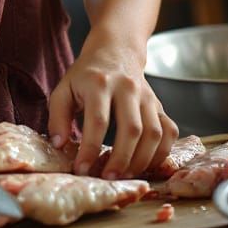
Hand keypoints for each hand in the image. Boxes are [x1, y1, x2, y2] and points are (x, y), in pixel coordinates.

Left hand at [46, 32, 176, 178]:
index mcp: (99, 83)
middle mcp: (127, 88)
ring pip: (153, 133)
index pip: (97, 121)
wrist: (115, 50)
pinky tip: (146, 164)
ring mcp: (147, 96)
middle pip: (131, 129)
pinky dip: (162, 152)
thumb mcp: (64, 88)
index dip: (90, 149)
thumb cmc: (87, 74)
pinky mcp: (160, 104)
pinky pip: (169, 131)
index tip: (82, 169)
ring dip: (141, 160)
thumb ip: (57, 116)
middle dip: (121, 159)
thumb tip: (59, 145)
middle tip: (108, 178)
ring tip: (124, 174)